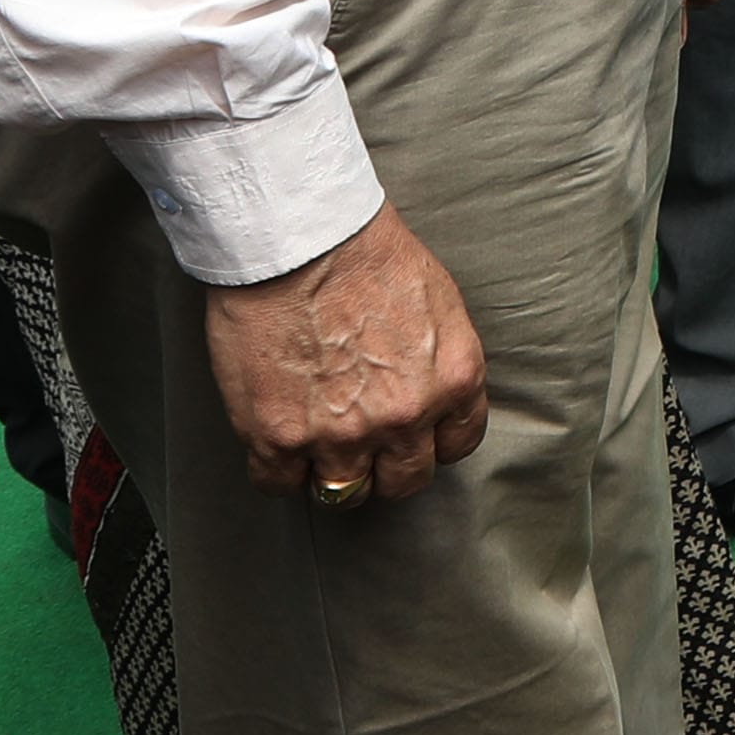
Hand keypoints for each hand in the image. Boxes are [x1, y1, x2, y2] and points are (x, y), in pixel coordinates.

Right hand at [204, 203, 487, 502]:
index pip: (457, 445)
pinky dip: (277, 470)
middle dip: (385, 466)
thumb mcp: (440, 304)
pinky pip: (279, 484)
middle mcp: (405, 416)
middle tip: (364, 446)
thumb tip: (428, 389)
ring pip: (344, 493)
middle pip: (405, 480)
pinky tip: (277, 444)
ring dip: (330, 473)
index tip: (413, 438)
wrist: (301, 240)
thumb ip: (439, 361)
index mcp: (454, 380)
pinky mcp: (280, 437)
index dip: (430, 443)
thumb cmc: (365, 253)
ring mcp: (342, 434)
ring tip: (317, 446)